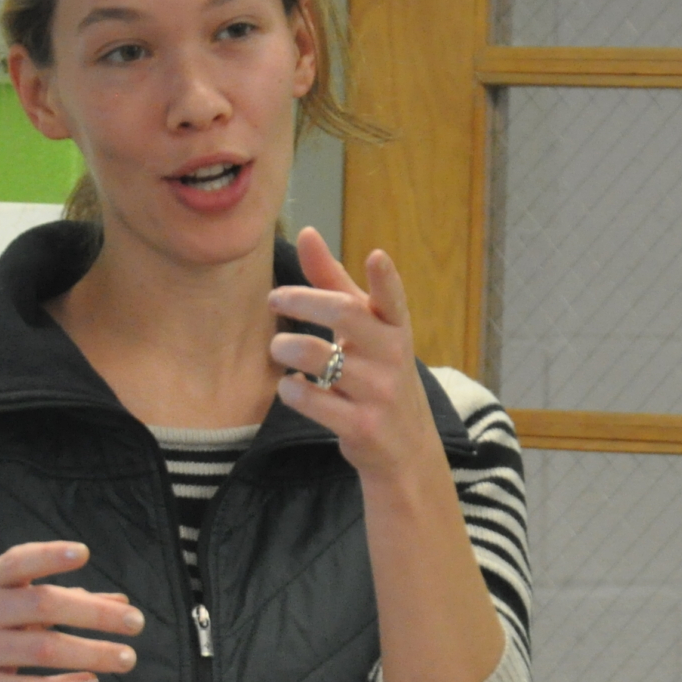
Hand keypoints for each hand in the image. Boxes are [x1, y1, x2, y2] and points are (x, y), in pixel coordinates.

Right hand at [0, 541, 141, 681]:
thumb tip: (119, 601)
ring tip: (126, 658)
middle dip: (94, 614)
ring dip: (91, 653)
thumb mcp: (8, 611)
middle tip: (135, 624)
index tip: (84, 553)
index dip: (49, 556)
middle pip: (42, 604)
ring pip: (42, 649)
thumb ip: (62, 603)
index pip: (17, 562)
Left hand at [270, 228, 441, 482]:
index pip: (393, 300)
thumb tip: (307, 232)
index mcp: (396, 330)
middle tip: (274, 298)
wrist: (406, 448)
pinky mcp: (361, 427)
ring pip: (318, 357)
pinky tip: (291, 387)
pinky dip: (291, 389)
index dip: (385, 280)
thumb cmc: (379, 375)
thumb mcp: (366, 330)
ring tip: (278, 349)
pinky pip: (311, 400)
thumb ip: (334, 283)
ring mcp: (379, 393)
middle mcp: (392, 358)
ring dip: (286, 347)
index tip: (376, 257)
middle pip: (345, 315)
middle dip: (302, 301)